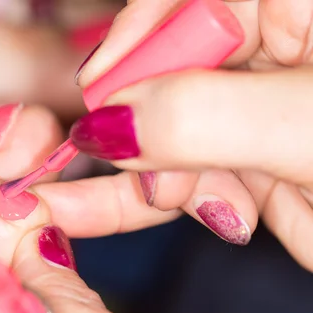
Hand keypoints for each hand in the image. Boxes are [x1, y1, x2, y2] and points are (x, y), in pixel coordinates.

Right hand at [67, 0, 312, 268]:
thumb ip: (202, 116)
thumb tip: (105, 121)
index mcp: (300, 3)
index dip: (136, 43)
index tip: (99, 101)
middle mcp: (285, 40)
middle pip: (176, 66)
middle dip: (160, 127)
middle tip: (166, 182)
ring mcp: (270, 96)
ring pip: (181, 124)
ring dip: (182, 175)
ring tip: (225, 211)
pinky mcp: (263, 146)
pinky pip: (200, 164)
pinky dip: (190, 195)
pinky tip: (208, 212)